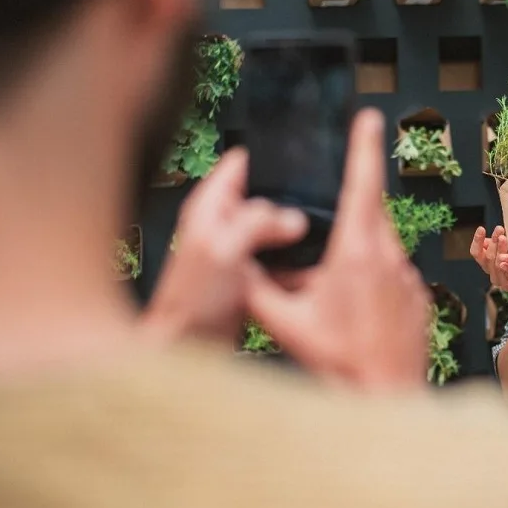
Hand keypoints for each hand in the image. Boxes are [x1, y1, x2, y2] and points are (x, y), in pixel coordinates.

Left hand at [141, 148, 307, 343]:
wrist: (185, 348)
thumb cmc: (191, 302)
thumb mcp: (225, 251)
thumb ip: (259, 224)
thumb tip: (294, 217)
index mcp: (211, 207)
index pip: (241, 163)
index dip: (270, 159)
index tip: (300, 161)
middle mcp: (223, 223)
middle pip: (265, 196)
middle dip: (291, 199)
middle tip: (320, 200)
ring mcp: (237, 250)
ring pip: (275, 230)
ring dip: (296, 233)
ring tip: (322, 233)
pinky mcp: (248, 276)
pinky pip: (278, 260)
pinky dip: (294, 263)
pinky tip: (311, 268)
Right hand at [245, 109, 431, 391]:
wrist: (387, 401)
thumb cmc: (340, 364)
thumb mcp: (285, 325)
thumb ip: (254, 289)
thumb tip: (236, 266)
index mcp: (356, 252)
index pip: (361, 183)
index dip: (363, 146)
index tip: (367, 117)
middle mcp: (388, 257)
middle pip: (365, 219)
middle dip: (340, 227)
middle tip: (316, 263)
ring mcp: (408, 277)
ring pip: (378, 250)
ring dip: (353, 261)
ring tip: (332, 300)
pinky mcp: (418, 297)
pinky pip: (391, 275)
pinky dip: (371, 285)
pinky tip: (355, 318)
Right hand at [470, 226, 507, 287]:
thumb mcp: (500, 245)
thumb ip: (493, 240)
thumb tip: (485, 231)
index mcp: (483, 260)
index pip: (475, 252)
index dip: (477, 240)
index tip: (481, 229)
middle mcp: (488, 270)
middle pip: (488, 257)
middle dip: (494, 242)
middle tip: (499, 231)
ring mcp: (497, 280)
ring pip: (498, 264)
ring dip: (501, 250)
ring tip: (504, 239)